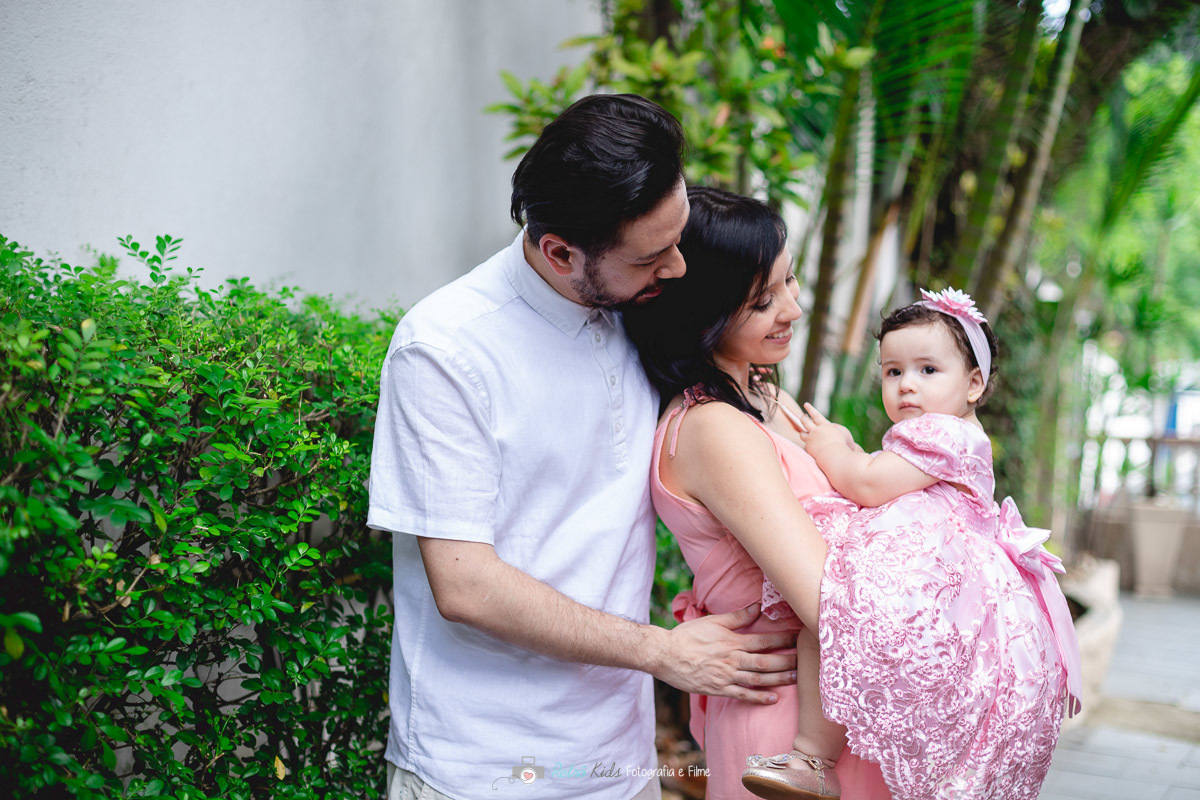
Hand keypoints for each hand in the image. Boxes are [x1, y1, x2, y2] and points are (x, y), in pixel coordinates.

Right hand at [653, 604, 797, 703]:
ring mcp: (726, 676)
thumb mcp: (712, 621)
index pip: (764, 640)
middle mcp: (732, 660)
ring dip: (779, 679)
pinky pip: (742, 695)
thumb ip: (737, 617)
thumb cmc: (688, 635)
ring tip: (796, 678)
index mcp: (732, 642)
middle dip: (788, 661)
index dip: (783, 639)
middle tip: (806, 662)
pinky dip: (759, 697)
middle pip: (766, 662)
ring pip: (758, 679)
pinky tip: (773, 698)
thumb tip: (758, 606)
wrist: (665, 654)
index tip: (799, 638)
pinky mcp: (718, 689)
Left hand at [796, 403, 859, 454]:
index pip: (815, 415)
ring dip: (803, 433)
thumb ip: (832, 429)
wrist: (835, 456)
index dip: (810, 409)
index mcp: (825, 425)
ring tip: (804, 433)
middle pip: (805, 422)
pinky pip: (806, 445)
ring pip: (802, 434)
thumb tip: (828, 427)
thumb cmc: (842, 444)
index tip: (806, 404)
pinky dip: (808, 445)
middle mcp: (816, 431)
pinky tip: (811, 447)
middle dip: (803, 418)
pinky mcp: (808, 448)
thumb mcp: (840, 433)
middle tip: (803, 417)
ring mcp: (810, 439)